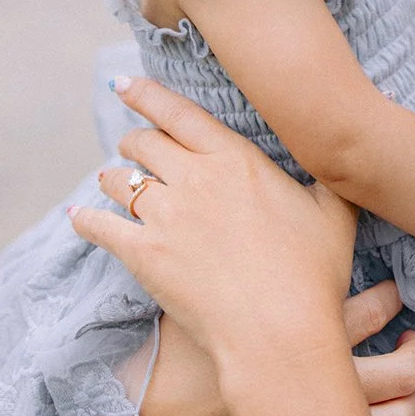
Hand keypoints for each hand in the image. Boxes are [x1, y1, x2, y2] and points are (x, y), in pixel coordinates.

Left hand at [69, 76, 359, 365]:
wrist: (279, 331)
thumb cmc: (313, 276)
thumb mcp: (335, 215)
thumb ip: (328, 180)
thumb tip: (336, 163)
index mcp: (236, 160)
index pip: (180, 114)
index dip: (148, 96)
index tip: (124, 84)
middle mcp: (194, 177)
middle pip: (144, 143)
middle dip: (134, 141)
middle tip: (132, 147)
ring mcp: (165, 215)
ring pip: (120, 181)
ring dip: (112, 178)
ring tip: (110, 182)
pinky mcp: (143, 254)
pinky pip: (101, 226)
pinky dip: (86, 219)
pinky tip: (78, 217)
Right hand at [114, 282, 414, 415]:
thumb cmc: (170, 349)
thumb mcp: (202, 289)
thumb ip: (232, 252)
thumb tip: (250, 204)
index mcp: (298, 334)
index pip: (372, 310)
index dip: (391, 299)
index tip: (394, 291)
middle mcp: (316, 381)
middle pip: (397, 369)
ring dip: (413, 401)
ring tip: (408, 382)